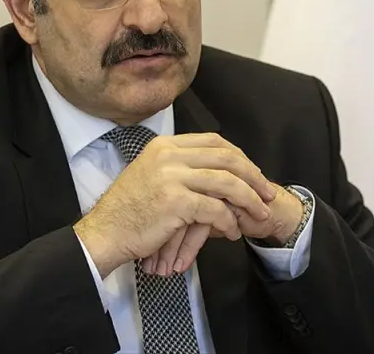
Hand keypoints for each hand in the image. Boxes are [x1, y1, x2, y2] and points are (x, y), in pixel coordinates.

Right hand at [142, 142, 304, 276]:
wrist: (106, 231)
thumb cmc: (129, 209)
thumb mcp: (151, 173)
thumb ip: (179, 166)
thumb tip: (216, 170)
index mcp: (165, 146)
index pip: (214, 142)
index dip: (240, 156)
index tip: (253, 173)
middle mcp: (169, 156)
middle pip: (226, 158)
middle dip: (253, 176)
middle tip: (267, 193)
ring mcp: (172, 177)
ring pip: (226, 183)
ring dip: (249, 200)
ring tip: (259, 214)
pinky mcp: (175, 202)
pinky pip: (215, 210)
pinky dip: (228, 222)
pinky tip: (231, 231)